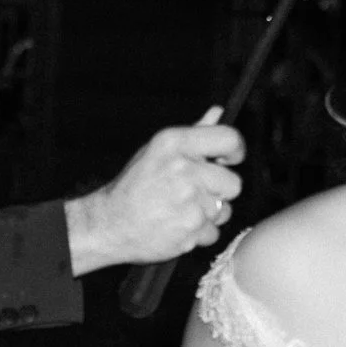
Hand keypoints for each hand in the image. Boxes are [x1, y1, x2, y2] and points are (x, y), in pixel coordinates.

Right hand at [64, 112, 246, 274]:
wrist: (109, 223)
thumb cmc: (134, 186)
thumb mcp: (158, 150)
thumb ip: (194, 132)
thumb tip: (219, 112)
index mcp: (175, 143)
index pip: (229, 138)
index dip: (236, 151)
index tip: (230, 160)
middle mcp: (184, 169)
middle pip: (233, 183)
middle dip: (219, 191)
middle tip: (194, 193)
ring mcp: (189, 201)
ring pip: (224, 210)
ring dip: (208, 214)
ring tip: (181, 211)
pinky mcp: (189, 229)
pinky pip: (212, 232)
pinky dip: (198, 234)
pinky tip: (177, 226)